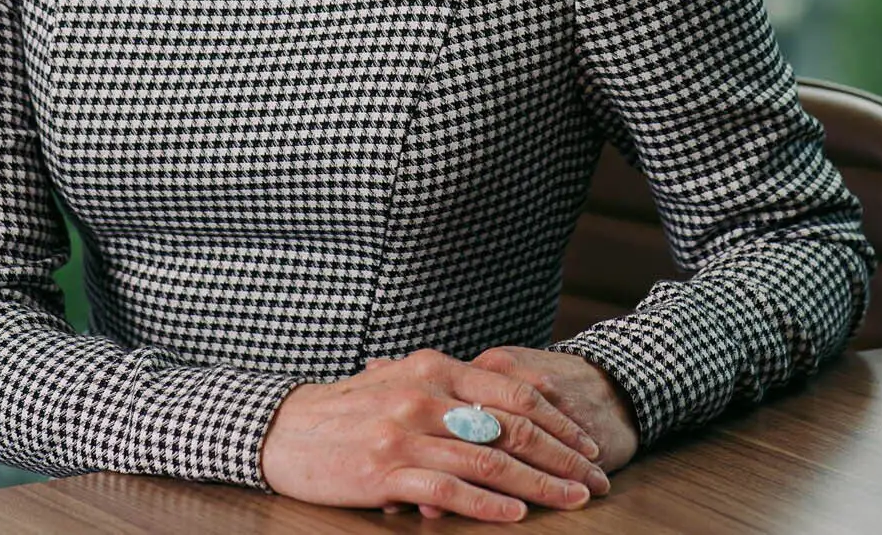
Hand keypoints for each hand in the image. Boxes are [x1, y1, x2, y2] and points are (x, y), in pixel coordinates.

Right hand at [258, 346, 609, 521]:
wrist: (285, 429)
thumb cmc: (347, 410)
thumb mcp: (399, 383)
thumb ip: (446, 390)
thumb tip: (498, 403)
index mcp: (433, 367)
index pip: (511, 390)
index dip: (556, 419)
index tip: (586, 445)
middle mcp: (425, 392)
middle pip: (511, 424)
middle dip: (561, 455)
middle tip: (596, 479)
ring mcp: (406, 430)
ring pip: (489, 457)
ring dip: (539, 483)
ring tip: (573, 500)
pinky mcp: (386, 468)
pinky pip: (448, 488)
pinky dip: (487, 503)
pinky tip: (515, 515)